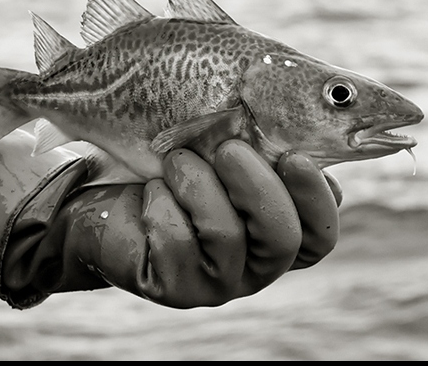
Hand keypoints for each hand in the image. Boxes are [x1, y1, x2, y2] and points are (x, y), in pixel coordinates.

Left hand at [45, 140, 340, 307]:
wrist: (107, 195)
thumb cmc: (178, 164)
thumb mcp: (224, 150)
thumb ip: (266, 150)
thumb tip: (300, 138)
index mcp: (280, 234)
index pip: (320, 235)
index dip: (315, 199)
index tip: (293, 156)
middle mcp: (257, 266)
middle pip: (282, 240)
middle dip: (258, 188)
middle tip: (229, 149)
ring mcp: (217, 283)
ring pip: (227, 237)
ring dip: (199, 185)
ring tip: (176, 159)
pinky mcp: (174, 288)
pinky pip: (177, 243)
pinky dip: (163, 204)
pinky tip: (152, 191)